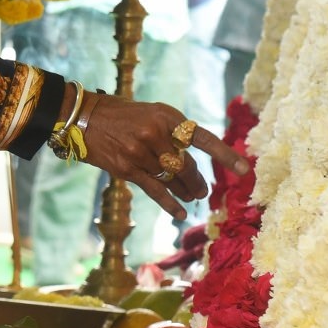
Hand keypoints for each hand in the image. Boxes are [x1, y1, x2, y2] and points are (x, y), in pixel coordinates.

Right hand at [79, 94, 247, 220]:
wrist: (83, 117)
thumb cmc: (121, 115)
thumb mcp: (151, 114)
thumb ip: (172, 133)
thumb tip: (190, 165)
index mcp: (166, 116)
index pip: (202, 139)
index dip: (224, 155)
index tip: (243, 170)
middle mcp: (154, 133)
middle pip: (186, 166)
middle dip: (197, 181)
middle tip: (204, 192)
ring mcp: (139, 151)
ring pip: (172, 180)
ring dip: (185, 192)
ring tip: (193, 198)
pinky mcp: (126, 168)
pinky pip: (155, 190)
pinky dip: (170, 203)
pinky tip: (180, 213)